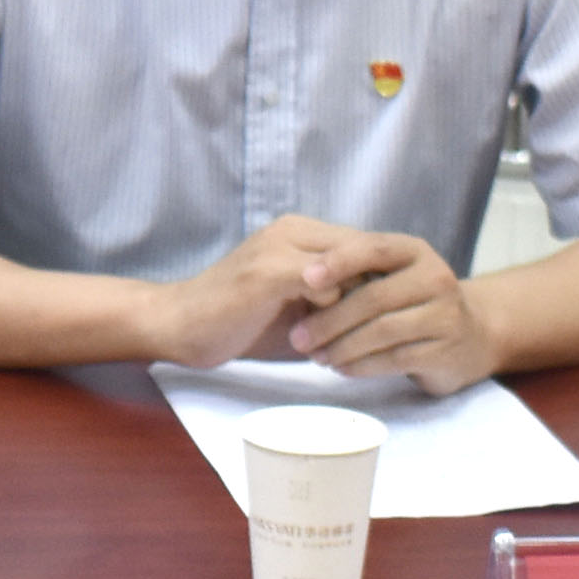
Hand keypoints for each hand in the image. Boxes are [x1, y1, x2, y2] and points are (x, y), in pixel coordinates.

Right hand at [145, 215, 484, 386]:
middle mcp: (292, 230)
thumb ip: (329, 300)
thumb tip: (377, 313)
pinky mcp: (270, 270)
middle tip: (394, 333)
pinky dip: (336, 317)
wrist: (180, 326)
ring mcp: (281, 246)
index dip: (383, 282)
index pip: (362, 248)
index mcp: (298, 234)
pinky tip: (331, 348)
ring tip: (365, 346)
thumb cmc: (235, 322)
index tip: (398, 318)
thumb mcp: (293, 308)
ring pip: (350, 267)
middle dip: (382, 293)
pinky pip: (326, 286)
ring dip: (361, 309)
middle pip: (364, 252)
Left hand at [282, 232, 496, 394]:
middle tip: (298, 338)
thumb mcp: (389, 276)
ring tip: (315, 357)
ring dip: (342, 347)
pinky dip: (362, 365)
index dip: (338, 262)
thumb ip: (354, 273)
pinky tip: (341, 369)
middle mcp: (434, 277)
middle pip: (373, 297)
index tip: (304, 279)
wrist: (472, 335)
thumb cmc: (412, 302)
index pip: (373, 248)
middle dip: (330, 319)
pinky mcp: (446, 350)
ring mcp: (444, 315)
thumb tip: (297, 279)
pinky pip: (395, 359)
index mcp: (413, 251)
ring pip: (382, 331)